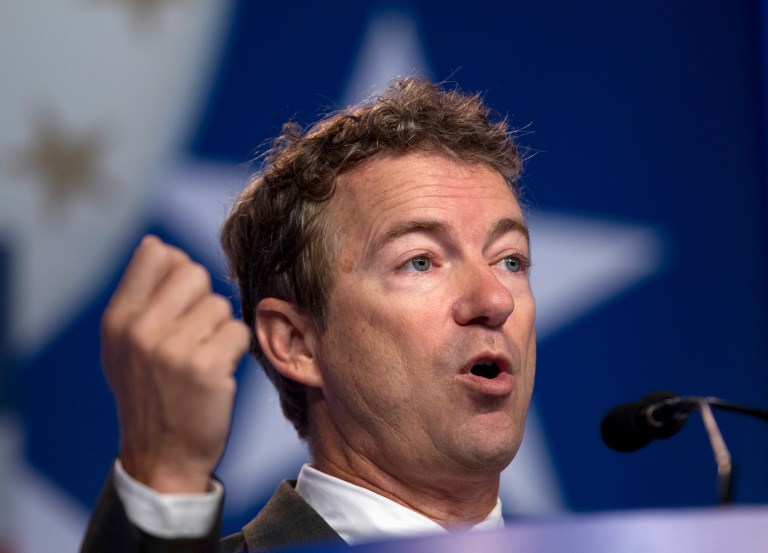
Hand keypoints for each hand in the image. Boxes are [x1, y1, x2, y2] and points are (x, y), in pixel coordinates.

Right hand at [101, 236, 249, 492]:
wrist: (162, 455)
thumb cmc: (151, 393)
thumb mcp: (126, 345)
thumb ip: (140, 296)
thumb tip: (160, 245)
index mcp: (118, 319)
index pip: (155, 253)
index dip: (178, 269)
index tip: (181, 298)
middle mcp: (140, 329)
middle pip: (194, 272)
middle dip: (203, 300)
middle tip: (195, 333)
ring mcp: (171, 348)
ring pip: (220, 304)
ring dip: (220, 329)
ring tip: (203, 357)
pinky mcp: (205, 367)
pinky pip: (238, 331)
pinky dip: (235, 350)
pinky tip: (218, 371)